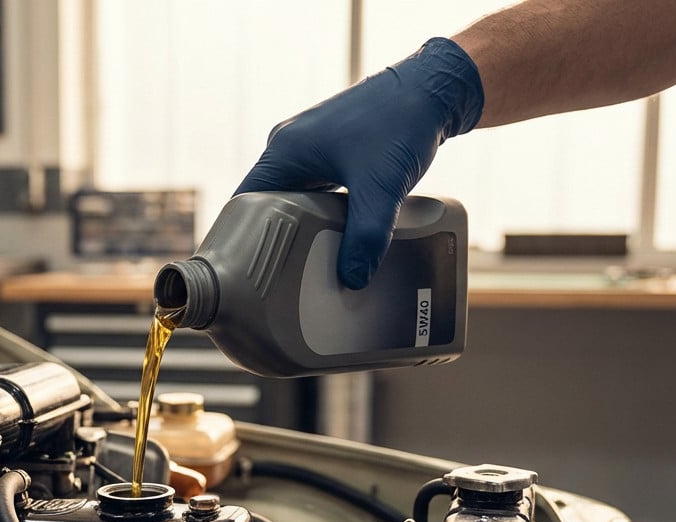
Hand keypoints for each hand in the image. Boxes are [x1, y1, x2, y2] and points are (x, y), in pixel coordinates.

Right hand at [235, 38, 482, 288]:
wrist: (433, 87)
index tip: (251, 272)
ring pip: (292, 200)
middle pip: (266, 206)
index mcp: (284, 150)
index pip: (244, 205)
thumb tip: (353, 279)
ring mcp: (309, 148)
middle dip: (274, 240)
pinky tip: (334, 237)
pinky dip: (319, 215)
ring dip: (300, 228)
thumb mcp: (381, 186)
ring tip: (307, 264)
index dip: (242, 240)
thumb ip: (366, 235)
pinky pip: (313, 192)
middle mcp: (289, 147)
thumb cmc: (400, 121)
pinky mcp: (330, 151)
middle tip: (283, 278)